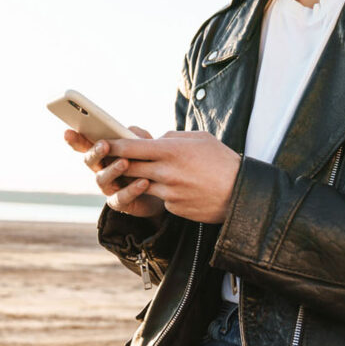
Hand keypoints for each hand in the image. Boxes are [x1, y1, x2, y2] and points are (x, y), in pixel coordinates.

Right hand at [63, 127, 164, 217]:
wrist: (162, 189)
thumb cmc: (148, 162)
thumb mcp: (145, 145)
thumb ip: (136, 136)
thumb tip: (128, 132)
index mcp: (102, 153)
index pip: (84, 145)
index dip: (74, 139)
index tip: (67, 132)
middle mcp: (100, 170)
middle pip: (90, 161)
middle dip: (95, 152)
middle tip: (103, 145)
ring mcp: (108, 187)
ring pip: (102, 179)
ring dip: (113, 170)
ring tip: (125, 162)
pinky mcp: (119, 203)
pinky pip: (121, 197)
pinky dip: (132, 189)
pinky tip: (143, 182)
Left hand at [109, 131, 240, 223]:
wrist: (241, 193)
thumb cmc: (222, 161)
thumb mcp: (199, 139)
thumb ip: (172, 138)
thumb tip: (154, 141)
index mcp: (172, 150)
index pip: (132, 147)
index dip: (114, 145)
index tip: (103, 142)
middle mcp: (166, 172)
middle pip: (130, 167)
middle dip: (119, 163)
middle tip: (111, 159)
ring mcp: (169, 192)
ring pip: (141, 184)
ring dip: (138, 178)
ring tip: (143, 172)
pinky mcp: (174, 208)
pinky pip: (160, 197)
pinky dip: (161, 191)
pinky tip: (176, 188)